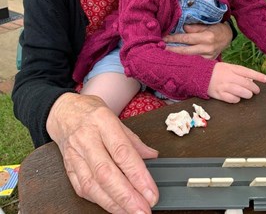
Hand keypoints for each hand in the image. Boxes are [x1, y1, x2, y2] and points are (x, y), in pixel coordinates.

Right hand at [46, 93, 158, 212]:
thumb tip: (152, 157)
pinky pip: (82, 189)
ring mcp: (75, 154)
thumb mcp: (115, 117)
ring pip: (92, 184)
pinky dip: (99, 201)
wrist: (63, 111)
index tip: (151, 193)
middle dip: (126, 196)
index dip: (138, 176)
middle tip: (143, 210)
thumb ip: (133, 140)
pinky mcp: (67, 167)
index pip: (122, 152)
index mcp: (103, 121)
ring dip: (114, 204)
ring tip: (131, 213)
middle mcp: (87, 138)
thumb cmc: (92, 112)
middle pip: (106, 172)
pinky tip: (114, 206)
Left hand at [163, 22, 232, 58]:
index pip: (186, 38)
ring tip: (165, 55)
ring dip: (177, 57)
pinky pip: (195, 62)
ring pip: (189, 58)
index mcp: (206, 37)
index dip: (174, 39)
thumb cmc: (216, 28)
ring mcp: (208, 57)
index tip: (164, 39)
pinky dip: (185, 60)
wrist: (227, 37)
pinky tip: (176, 59)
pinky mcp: (208, 62)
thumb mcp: (207, 24)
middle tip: (160, 49)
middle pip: (185, 51)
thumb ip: (194, 27)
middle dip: (172, 50)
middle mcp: (207, 48)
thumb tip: (183, 28)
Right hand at [207, 62, 265, 102]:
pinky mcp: (219, 94)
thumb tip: (252, 80)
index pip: (246, 72)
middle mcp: (228, 77)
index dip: (257, 76)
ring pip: (241, 92)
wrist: (199, 75)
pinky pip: (232, 99)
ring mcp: (223, 86)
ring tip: (248, 95)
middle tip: (256, 91)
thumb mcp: (227, 67)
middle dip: (254, 88)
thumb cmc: (216, 71)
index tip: (265, 79)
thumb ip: (238, 72)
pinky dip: (237, 99)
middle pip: (246, 84)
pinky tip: (237, 98)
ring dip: (247, 95)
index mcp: (230, 68)